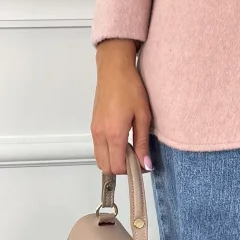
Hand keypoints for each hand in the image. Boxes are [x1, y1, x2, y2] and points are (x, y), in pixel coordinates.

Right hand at [92, 38, 151, 172]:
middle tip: (137, 159)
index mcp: (114, 133)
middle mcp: (100, 134)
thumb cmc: (130, 87)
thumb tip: (145, 164)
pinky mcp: (93, 125)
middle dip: (122, 168)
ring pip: (100, 159)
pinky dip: (109, 151)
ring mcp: (94, 130)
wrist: (114, 69)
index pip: (118, 166)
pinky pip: (98, 147)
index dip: (132, 170)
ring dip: (114, 160)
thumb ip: (143, 143)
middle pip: (106, 167)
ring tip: (130, 149)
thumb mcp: (143, 116)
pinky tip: (122, 140)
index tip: (144, 164)